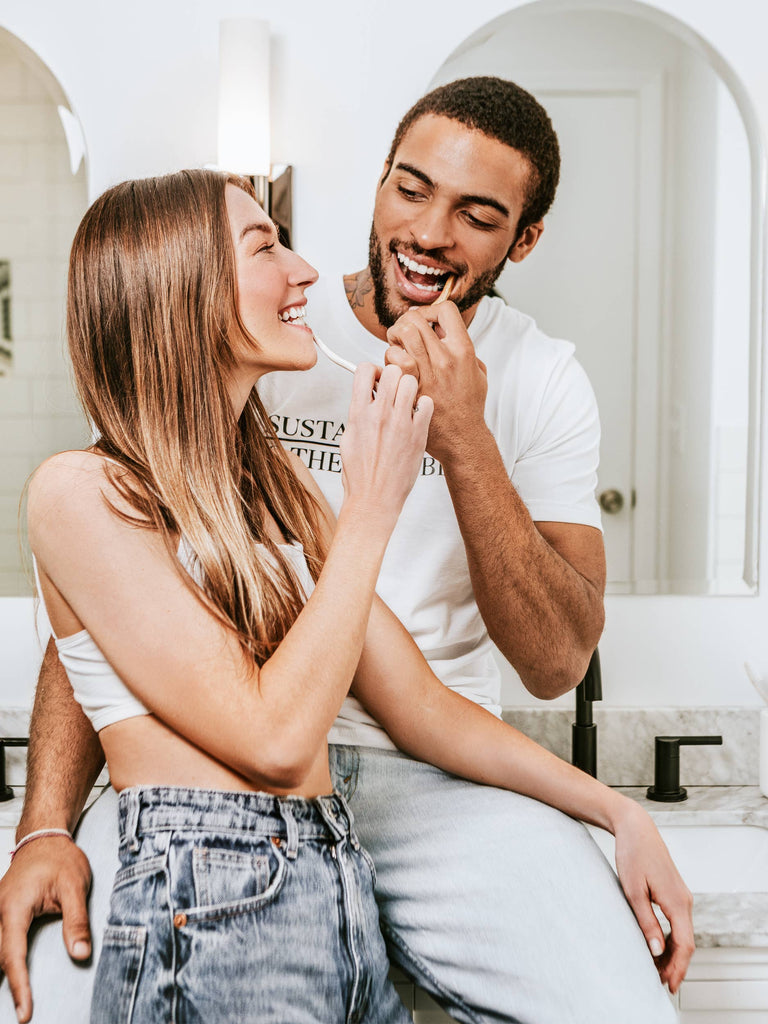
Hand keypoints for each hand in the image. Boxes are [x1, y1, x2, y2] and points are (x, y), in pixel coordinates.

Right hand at [0, 837, 91, 1021]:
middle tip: (23, 1013)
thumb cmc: (60, 858)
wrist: (44, 837)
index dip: (19, 986)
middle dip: (9, 986)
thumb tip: (80, 954)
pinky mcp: (0, 912)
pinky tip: (10, 971)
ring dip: (4, 971)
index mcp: (15, 908)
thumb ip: (76, 921)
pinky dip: (4, 958)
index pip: (13, 956)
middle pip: (0, 958)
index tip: (25, 1012)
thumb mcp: (75, 886)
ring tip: (17, 998)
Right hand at [340, 363, 432, 529]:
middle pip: (392, 370)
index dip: (372, 370)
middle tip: (393, 389)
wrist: (374, 499)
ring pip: (411, 382)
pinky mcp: (417, 434)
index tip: (375, 378)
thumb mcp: (349, 438)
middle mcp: (379, 414)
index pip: (364, 370)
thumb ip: (358, 413)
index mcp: (358, 413)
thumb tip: (365, 397)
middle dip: (393, 376)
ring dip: (410, 388)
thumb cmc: (360, 475)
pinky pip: (427, 403)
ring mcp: (400, 423)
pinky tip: (417, 416)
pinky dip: (424, 406)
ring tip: (406, 402)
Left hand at [384, 303, 487, 464]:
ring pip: (402, 334)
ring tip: (398, 348)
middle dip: (405, 322)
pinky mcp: (411, 387)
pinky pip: (393, 360)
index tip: (426, 320)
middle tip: (404, 334)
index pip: (445, 310)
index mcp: (463, 350)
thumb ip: (462, 348)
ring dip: (395, 338)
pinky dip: (389, 359)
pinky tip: (394, 368)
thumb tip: (444, 332)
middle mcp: (445, 358)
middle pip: (416, 319)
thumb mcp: (477, 371)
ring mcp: (427, 373)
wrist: (461, 436)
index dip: (431, 311)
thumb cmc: (467, 407)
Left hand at [612, 801, 694, 993]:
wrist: (636, 828)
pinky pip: (677, 921)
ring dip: (672, 952)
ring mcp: (681, 895)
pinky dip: (670, 937)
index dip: (678, 967)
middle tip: (660, 982)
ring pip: (682, 932)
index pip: (685, 944)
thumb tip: (656, 951)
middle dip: (675, 964)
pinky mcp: (674, 891)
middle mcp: (685, 900)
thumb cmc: (632, 855)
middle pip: (686, 942)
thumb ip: (646, 922)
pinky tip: (658, 944)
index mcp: (677, 902)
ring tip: (656, 968)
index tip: (669, 985)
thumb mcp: (633, 891)